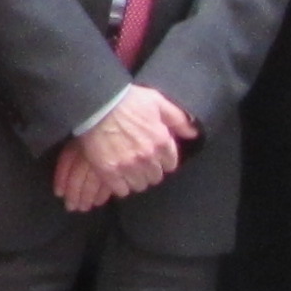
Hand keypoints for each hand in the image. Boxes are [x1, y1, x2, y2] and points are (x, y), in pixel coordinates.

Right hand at [62, 84, 191, 209]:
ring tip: (128, 171)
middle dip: (149, 171)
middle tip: (139, 163)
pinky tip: (116, 176)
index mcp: (161, 141)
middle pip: (155, 177)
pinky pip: (121, 190)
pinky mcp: (109, 171)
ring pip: (139, 185)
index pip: (170, 164)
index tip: (154, 157)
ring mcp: (128, 165)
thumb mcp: (157, 101)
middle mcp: (148, 156)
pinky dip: (120, 185)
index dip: (162, 161)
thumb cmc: (127, 100)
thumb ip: (178, 118)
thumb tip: (193, 133)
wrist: (96, 104)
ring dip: (135, 179)